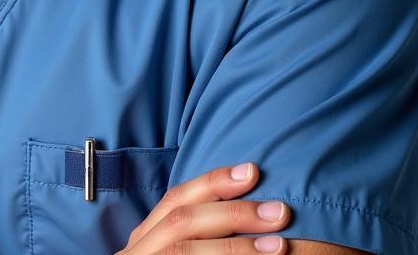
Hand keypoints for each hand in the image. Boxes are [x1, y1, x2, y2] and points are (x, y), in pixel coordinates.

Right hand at [115, 162, 290, 253]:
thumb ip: (195, 241)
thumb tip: (252, 221)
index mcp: (143, 241)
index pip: (176, 199)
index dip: (213, 182)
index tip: (252, 171)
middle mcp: (138, 254)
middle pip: (183, 222)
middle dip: (233, 213)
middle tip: (279, 211)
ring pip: (185, 252)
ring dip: (236, 247)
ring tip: (280, 246)